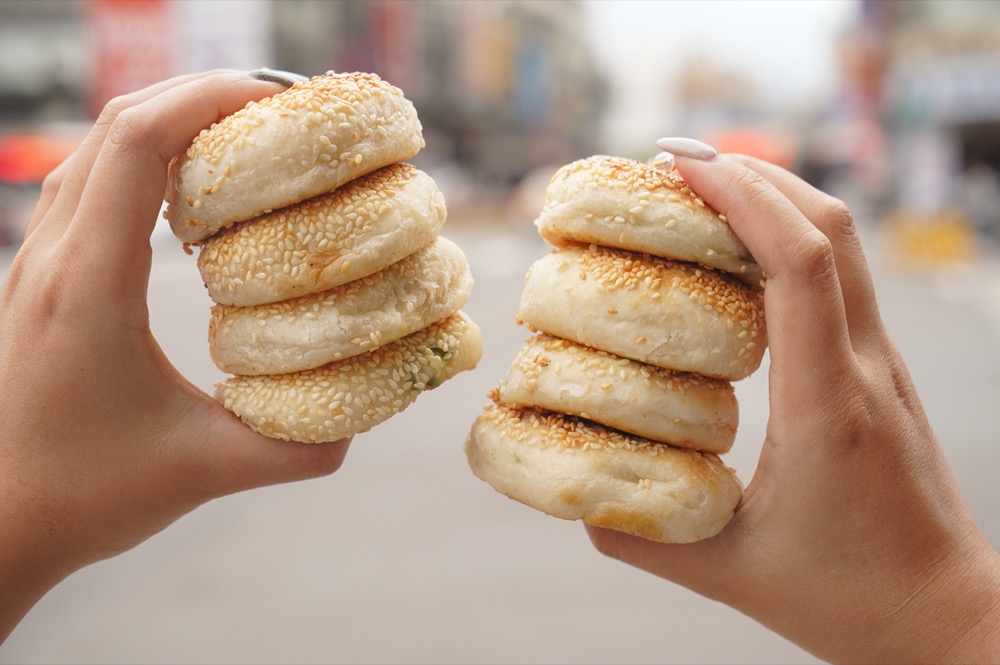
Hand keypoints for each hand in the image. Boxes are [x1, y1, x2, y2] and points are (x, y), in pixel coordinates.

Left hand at [0, 71, 349, 641]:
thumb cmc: (80, 495)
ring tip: (245, 140)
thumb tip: (366, 419)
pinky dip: (144, 161)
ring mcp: (37, 263)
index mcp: (87, 283)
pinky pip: (89, 184)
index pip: (136, 141)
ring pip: (98, 148)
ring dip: (171, 124)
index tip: (284, 102)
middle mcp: (53, 257)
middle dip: (203, 97)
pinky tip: (189, 196)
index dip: (211, 98)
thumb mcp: (202, 472)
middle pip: (118, 123)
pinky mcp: (41, 279)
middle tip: (282, 113)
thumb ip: (295, 448)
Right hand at [587, 152, 999, 662]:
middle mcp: (866, 366)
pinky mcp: (879, 371)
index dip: (741, 197)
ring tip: (700, 191)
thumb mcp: (730, 576)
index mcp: (829, 404)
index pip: (799, 265)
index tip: (679, 165)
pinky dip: (790, 238)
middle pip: (829, 226)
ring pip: (842, 243)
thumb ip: (643, 538)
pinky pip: (840, 276)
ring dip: (775, 198)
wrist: (944, 617)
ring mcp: (882, 364)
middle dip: (752, 175)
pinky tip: (739, 255)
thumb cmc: (847, 598)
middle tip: (673, 165)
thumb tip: (573, 499)